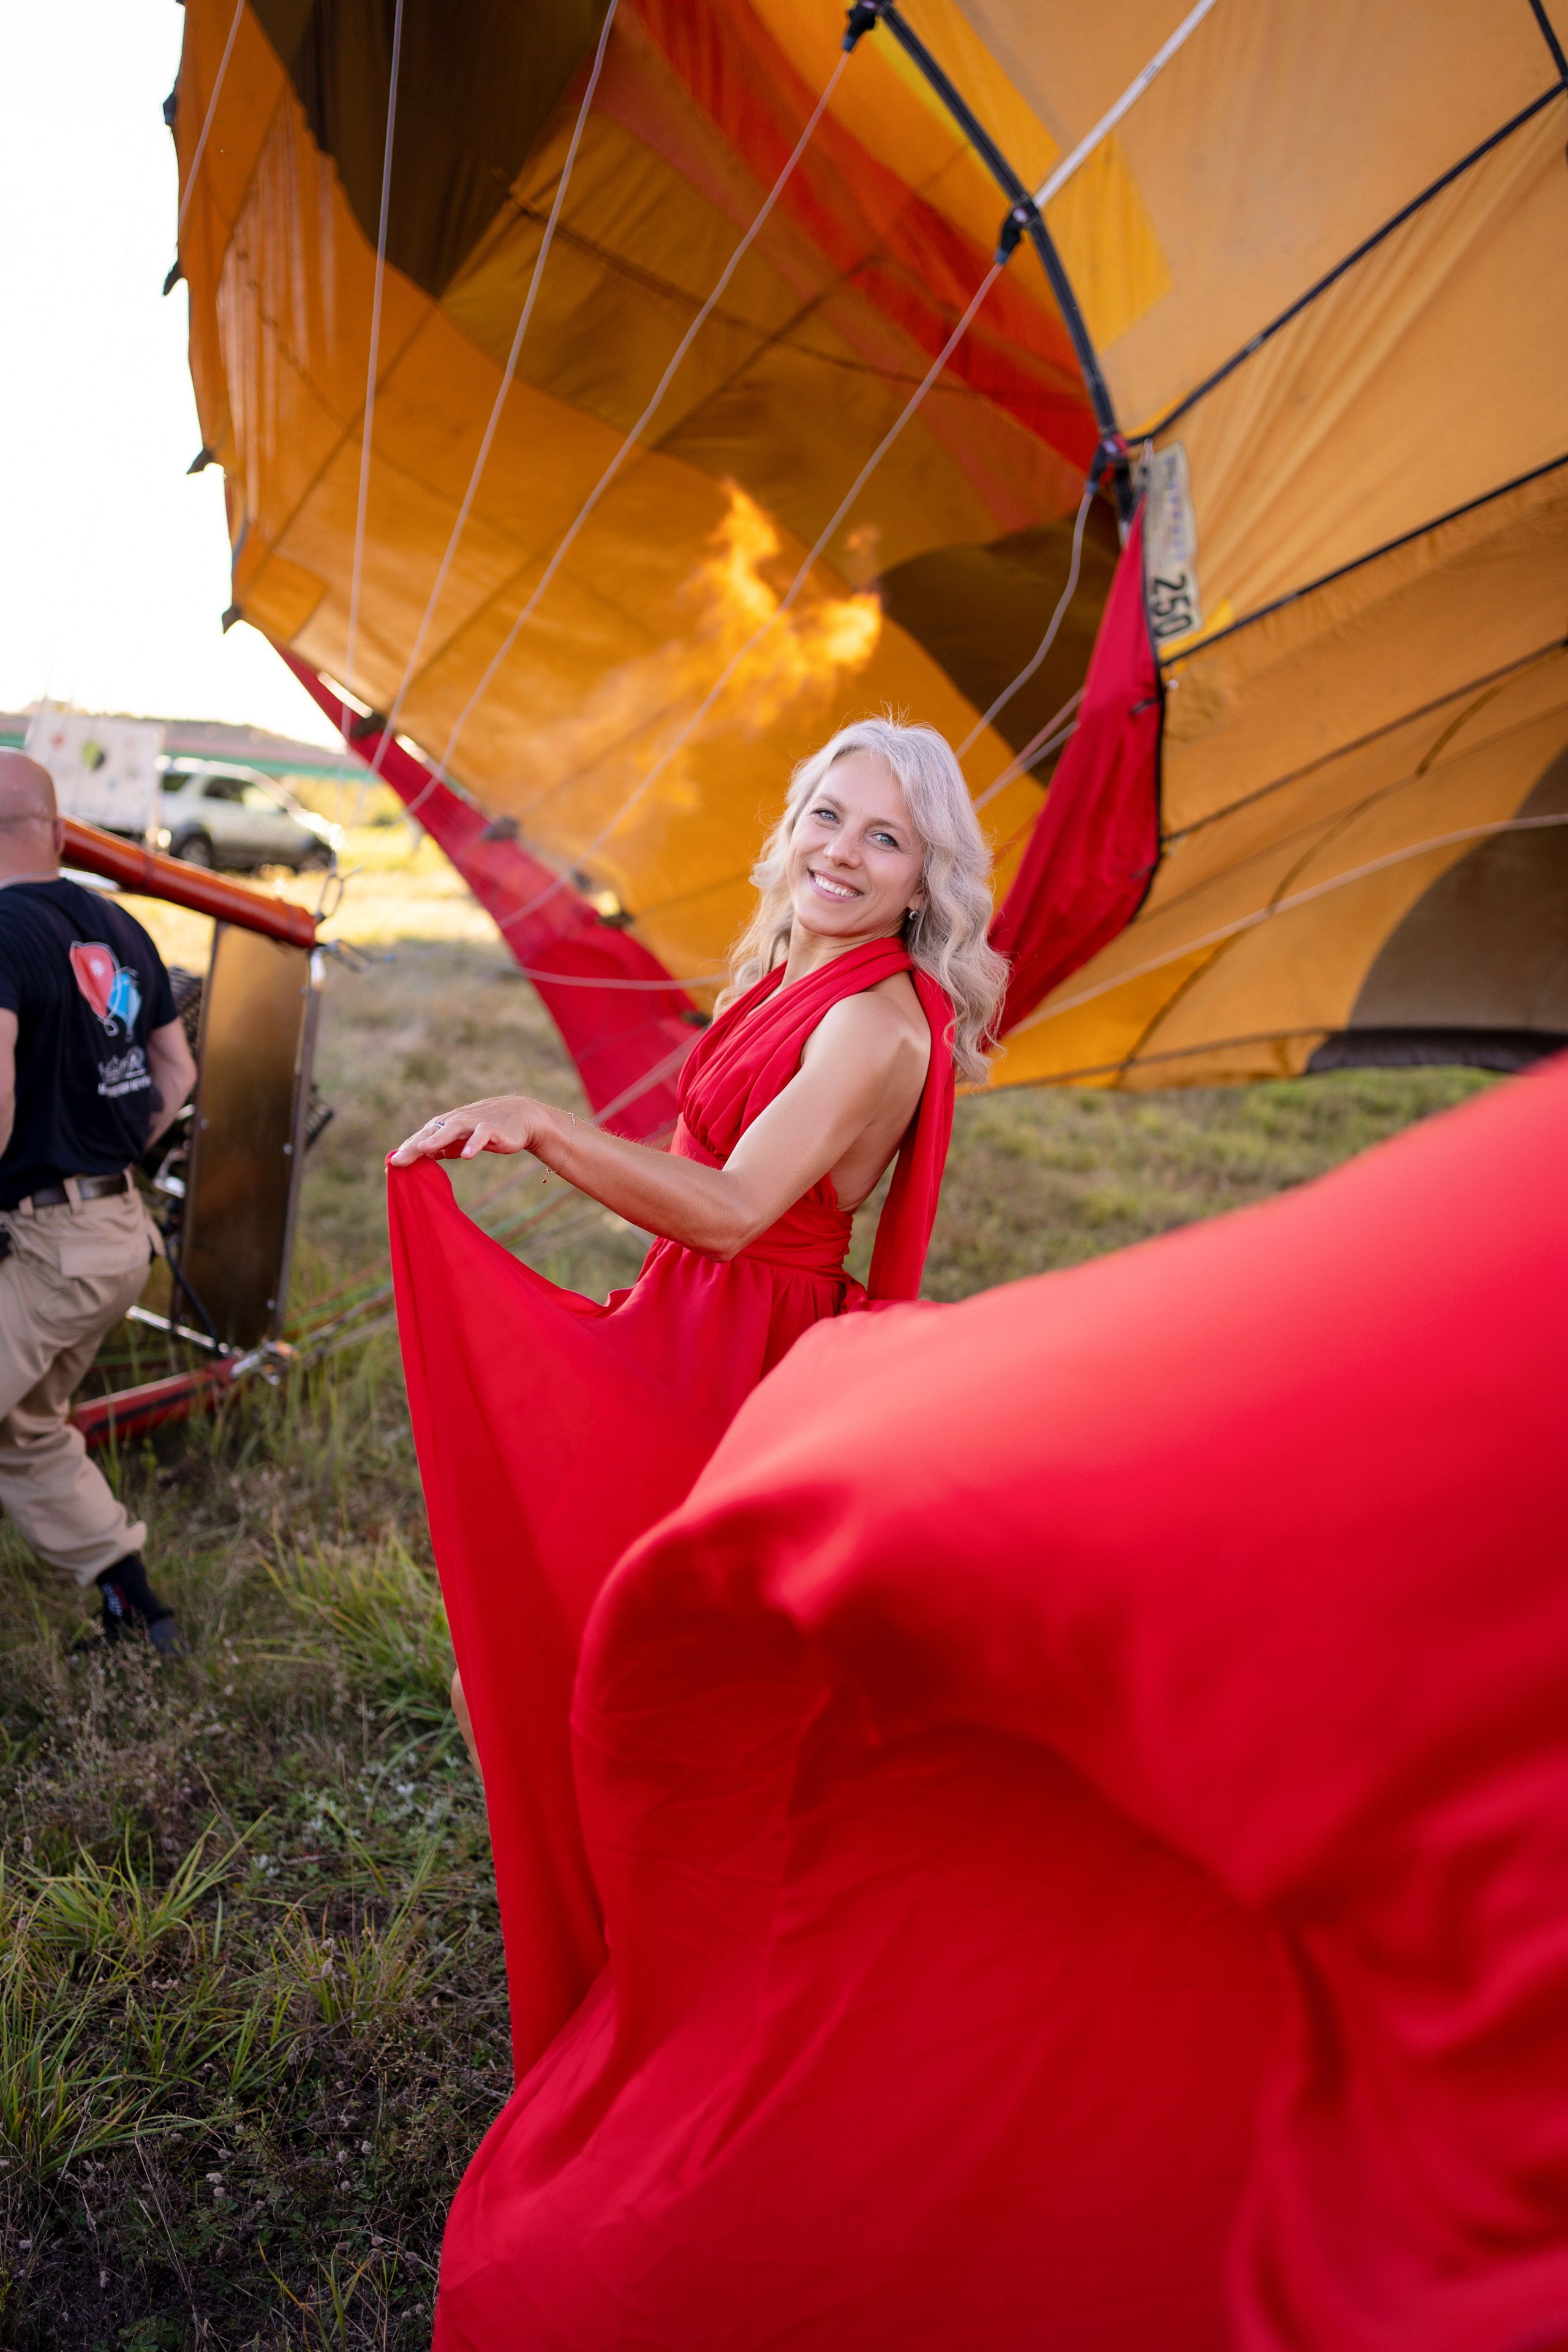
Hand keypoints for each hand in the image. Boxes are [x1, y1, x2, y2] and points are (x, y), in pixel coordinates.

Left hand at [388, 1095, 545, 1166]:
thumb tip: (422, 1158)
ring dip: (438, 1139)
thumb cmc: (487, 1129)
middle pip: (431, 1133)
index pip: (422, 1138)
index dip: (406, 1151)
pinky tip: (467, 1155)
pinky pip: (482, 1135)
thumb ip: (443, 1148)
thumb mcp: (462, 1140)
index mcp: (446, 1126)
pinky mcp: (492, 1128)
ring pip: (452, 1129)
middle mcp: (455, 1122)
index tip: (390, 1166)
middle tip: (397, 1161)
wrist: (520, 1116)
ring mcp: (473, 1123)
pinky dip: (474, 1144)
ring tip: (424, 1150)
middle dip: (413, 1147)